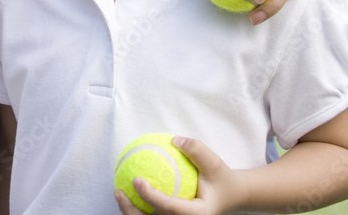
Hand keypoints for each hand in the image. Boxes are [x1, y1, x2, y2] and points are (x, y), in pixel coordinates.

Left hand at [113, 137, 237, 214]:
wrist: (229, 195)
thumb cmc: (220, 178)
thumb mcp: (214, 162)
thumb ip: (197, 150)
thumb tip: (175, 140)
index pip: (171, 209)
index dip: (151, 197)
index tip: (137, 180)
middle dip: (132, 212)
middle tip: (118, 192)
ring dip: (131, 212)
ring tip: (117, 193)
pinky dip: (138, 207)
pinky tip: (127, 191)